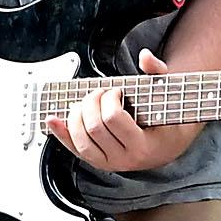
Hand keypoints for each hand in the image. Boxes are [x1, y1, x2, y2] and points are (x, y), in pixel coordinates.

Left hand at [58, 51, 199, 176]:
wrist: (168, 146)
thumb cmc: (166, 120)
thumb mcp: (166, 96)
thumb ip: (157, 73)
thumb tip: (145, 57)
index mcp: (143, 145)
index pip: (113, 118)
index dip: (109, 99)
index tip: (116, 91)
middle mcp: (124, 159)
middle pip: (94, 127)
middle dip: (92, 103)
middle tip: (100, 93)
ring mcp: (109, 163)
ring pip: (80, 140)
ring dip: (77, 115)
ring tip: (86, 103)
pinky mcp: (97, 162)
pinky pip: (74, 149)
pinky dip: (60, 133)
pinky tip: (52, 119)